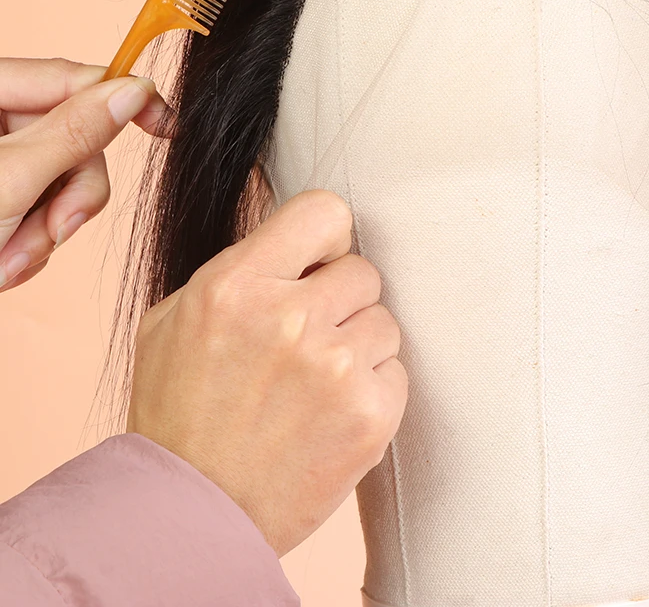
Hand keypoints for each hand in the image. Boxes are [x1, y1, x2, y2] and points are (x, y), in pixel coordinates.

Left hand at [0, 57, 170, 291]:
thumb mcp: (6, 183)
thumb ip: (75, 134)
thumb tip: (131, 94)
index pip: (70, 78)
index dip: (124, 99)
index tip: (166, 124)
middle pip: (72, 137)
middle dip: (68, 197)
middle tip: (55, 234)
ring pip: (59, 179)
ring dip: (45, 230)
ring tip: (8, 263)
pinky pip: (37, 207)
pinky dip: (28, 242)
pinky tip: (1, 265)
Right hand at [126, 189, 408, 557]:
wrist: (192, 514)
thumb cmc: (179, 413)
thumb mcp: (176, 318)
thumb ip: (241, 268)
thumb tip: (300, 240)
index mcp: (237, 285)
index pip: (325, 211)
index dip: (327, 238)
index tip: (319, 263)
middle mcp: (289, 319)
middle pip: (363, 270)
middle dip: (340, 301)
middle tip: (308, 340)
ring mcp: (335, 368)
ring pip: (384, 321)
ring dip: (358, 346)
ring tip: (314, 385)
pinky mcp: (370, 414)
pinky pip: (396, 370)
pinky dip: (372, 389)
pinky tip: (331, 414)